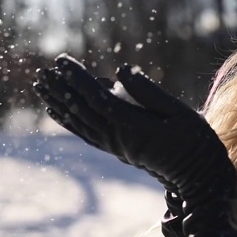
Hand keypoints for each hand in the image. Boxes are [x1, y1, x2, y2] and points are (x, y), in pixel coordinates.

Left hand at [33, 55, 236, 236]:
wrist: (196, 175)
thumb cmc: (193, 139)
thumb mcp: (177, 110)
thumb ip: (148, 90)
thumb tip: (120, 70)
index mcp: (131, 125)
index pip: (95, 97)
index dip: (76, 78)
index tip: (61, 60)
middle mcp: (116, 138)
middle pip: (80, 110)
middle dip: (60, 88)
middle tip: (42, 71)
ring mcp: (114, 146)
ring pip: (77, 122)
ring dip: (58, 102)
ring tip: (40, 87)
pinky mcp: (115, 149)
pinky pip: (84, 133)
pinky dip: (67, 120)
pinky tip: (56, 110)